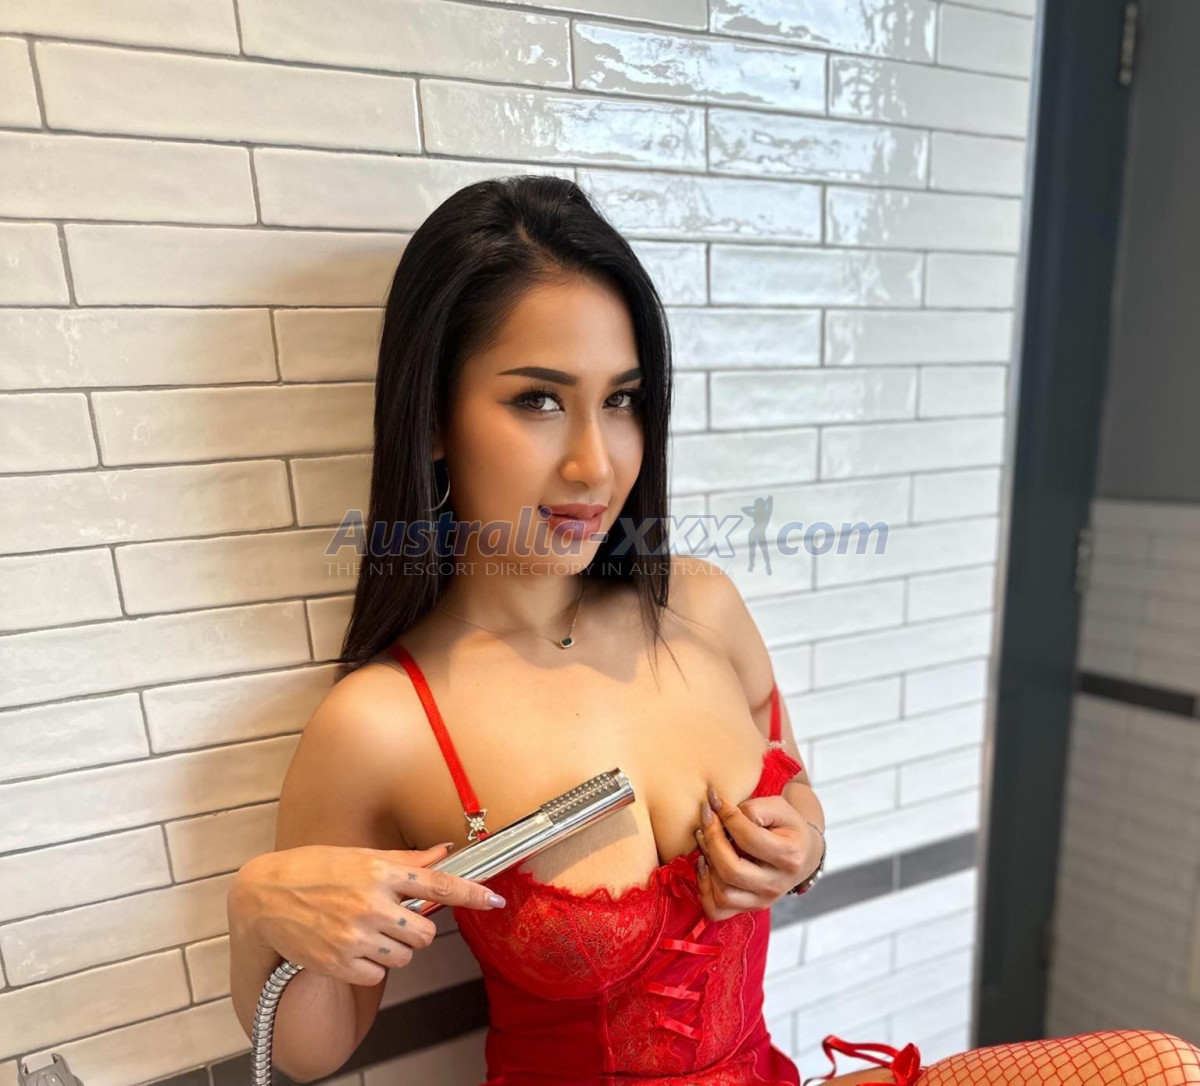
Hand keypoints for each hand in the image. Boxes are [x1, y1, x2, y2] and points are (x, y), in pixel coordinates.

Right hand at [228, 842, 506, 985]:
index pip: (437, 883)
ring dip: (392, 949)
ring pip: (405, 957)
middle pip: (425, 933)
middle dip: (415, 930)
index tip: (494, 902)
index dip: (471, 894)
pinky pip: (379, 974)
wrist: (264, 898)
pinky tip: (350, 947)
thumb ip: (406, 860)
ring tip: (364, 930)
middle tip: (390, 919)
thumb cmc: (313, 870)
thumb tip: (444, 851)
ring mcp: (355, 935)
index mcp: (379, 871)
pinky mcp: (340, 963)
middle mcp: (371, 903)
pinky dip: (370, 966)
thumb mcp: (360, 856)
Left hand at [693, 785, 821, 921]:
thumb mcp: (779, 808)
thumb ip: (753, 809)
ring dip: (706, 864)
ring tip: (705, 840)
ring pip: (723, 893)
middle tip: (706, 818)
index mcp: (790, 856)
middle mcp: (777, 884)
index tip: (714, 800)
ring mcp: (764, 900)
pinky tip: (705, 865)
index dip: (726, 816)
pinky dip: (704, 890)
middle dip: (712, 839)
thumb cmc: (788, 827)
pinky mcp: (750, 908)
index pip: (748, 838)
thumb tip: (720, 810)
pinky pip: (717, 910)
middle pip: (732, 870)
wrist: (804, 854)